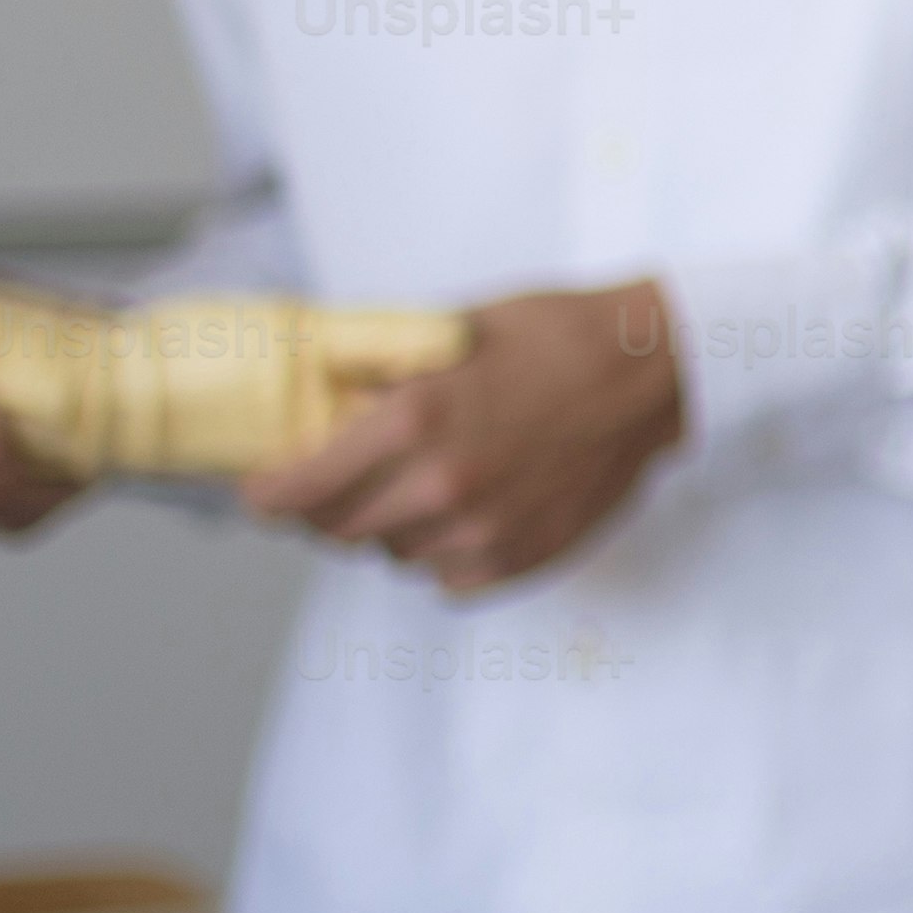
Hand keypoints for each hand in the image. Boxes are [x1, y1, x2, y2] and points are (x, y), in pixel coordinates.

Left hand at [244, 280, 680, 596]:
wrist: (652, 369)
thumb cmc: (553, 335)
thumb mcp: (450, 333)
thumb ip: (380, 376)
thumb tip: (318, 404)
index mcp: (412, 419)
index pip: (300, 488)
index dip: (268, 494)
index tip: (260, 492)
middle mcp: (440, 484)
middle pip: (339, 531)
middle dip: (326, 510)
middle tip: (337, 485)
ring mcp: (484, 528)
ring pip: (393, 556)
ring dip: (391, 529)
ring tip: (420, 488)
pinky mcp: (523, 556)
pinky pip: (448, 579)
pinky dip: (442, 554)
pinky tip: (463, 514)